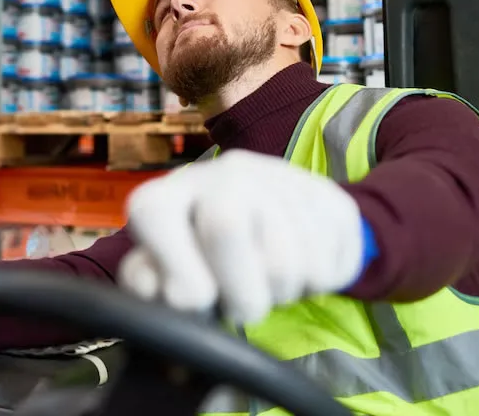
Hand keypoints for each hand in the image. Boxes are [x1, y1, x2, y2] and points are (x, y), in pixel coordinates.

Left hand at [118, 149, 369, 323]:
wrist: (262, 225)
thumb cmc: (197, 261)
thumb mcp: (160, 274)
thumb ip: (148, 284)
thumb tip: (172, 290)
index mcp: (171, 192)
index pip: (157, 215)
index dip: (178, 272)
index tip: (200, 300)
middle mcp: (222, 173)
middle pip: (225, 226)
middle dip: (239, 292)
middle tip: (245, 305)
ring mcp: (280, 177)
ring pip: (285, 261)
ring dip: (282, 293)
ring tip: (270, 283)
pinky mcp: (329, 197)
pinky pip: (330, 262)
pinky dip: (319, 283)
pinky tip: (301, 268)